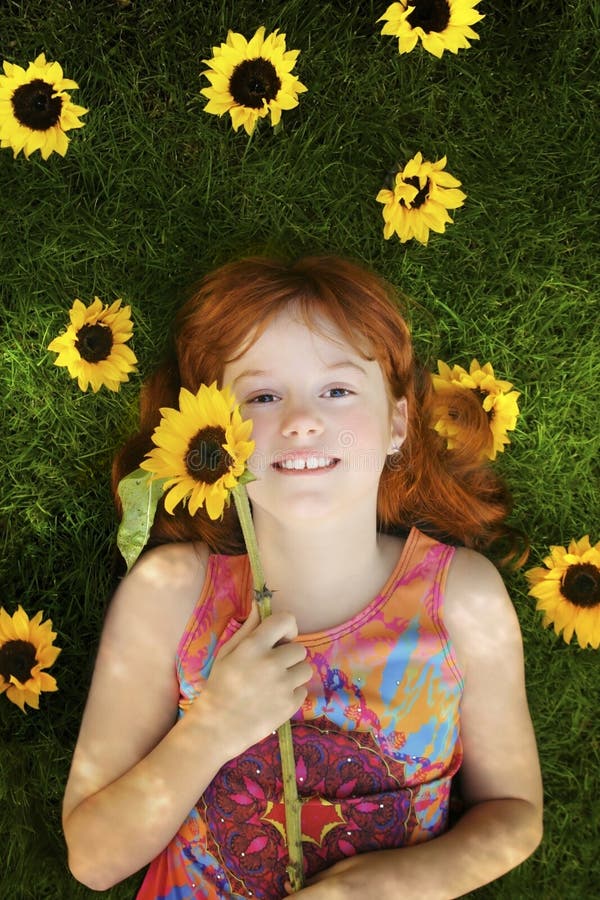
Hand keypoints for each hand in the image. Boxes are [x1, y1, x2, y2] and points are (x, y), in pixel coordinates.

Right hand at [198, 603, 311, 758]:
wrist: (217, 726)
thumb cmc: (220, 685)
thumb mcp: (227, 652)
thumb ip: (248, 628)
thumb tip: (260, 604)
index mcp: (254, 646)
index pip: (287, 620)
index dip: (287, 627)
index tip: (281, 638)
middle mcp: (272, 663)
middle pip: (300, 648)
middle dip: (289, 656)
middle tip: (273, 667)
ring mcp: (283, 686)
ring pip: (306, 669)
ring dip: (294, 674)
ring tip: (275, 683)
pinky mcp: (291, 705)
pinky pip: (303, 690)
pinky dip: (292, 693)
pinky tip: (274, 698)